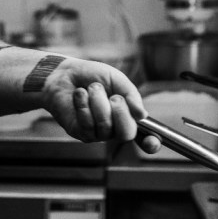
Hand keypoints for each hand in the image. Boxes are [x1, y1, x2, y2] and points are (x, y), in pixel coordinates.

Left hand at [40, 57, 161, 153]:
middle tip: (113, 97)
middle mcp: (115, 127)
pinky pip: (87, 124)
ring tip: (91, 88)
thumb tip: (142, 114)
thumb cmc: (91, 76)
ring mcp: (98, 133)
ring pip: (105, 126)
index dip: (151, 142)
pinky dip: (84, 104)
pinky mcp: (81, 133)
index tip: (153, 143)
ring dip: (98, 101)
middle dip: (121, 112)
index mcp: (128, 115)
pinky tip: (79, 94)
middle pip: (127, 134)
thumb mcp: (116, 79)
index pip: (145, 136)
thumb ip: (131, 94)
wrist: (64, 74)